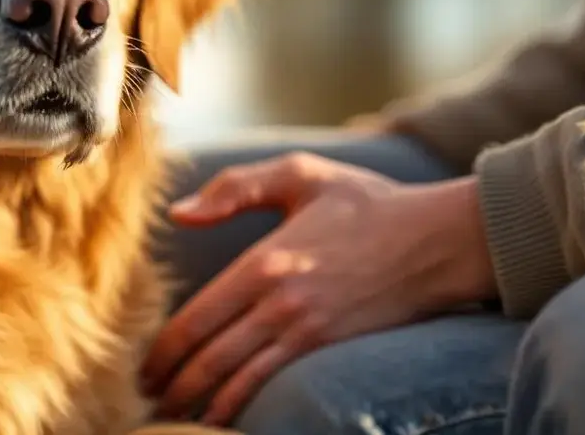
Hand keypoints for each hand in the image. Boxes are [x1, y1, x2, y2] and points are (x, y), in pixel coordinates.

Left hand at [141, 153, 496, 425]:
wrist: (441, 237)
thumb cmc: (366, 201)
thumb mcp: (299, 174)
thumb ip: (234, 188)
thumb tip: (180, 214)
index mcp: (264, 262)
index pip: (196, 318)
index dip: (163, 351)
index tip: (143, 368)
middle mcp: (280, 303)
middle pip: (210, 358)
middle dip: (173, 385)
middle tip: (149, 400)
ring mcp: (308, 332)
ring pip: (238, 379)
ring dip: (202, 403)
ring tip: (177, 414)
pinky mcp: (333, 349)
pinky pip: (276, 386)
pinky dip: (244, 406)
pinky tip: (225, 416)